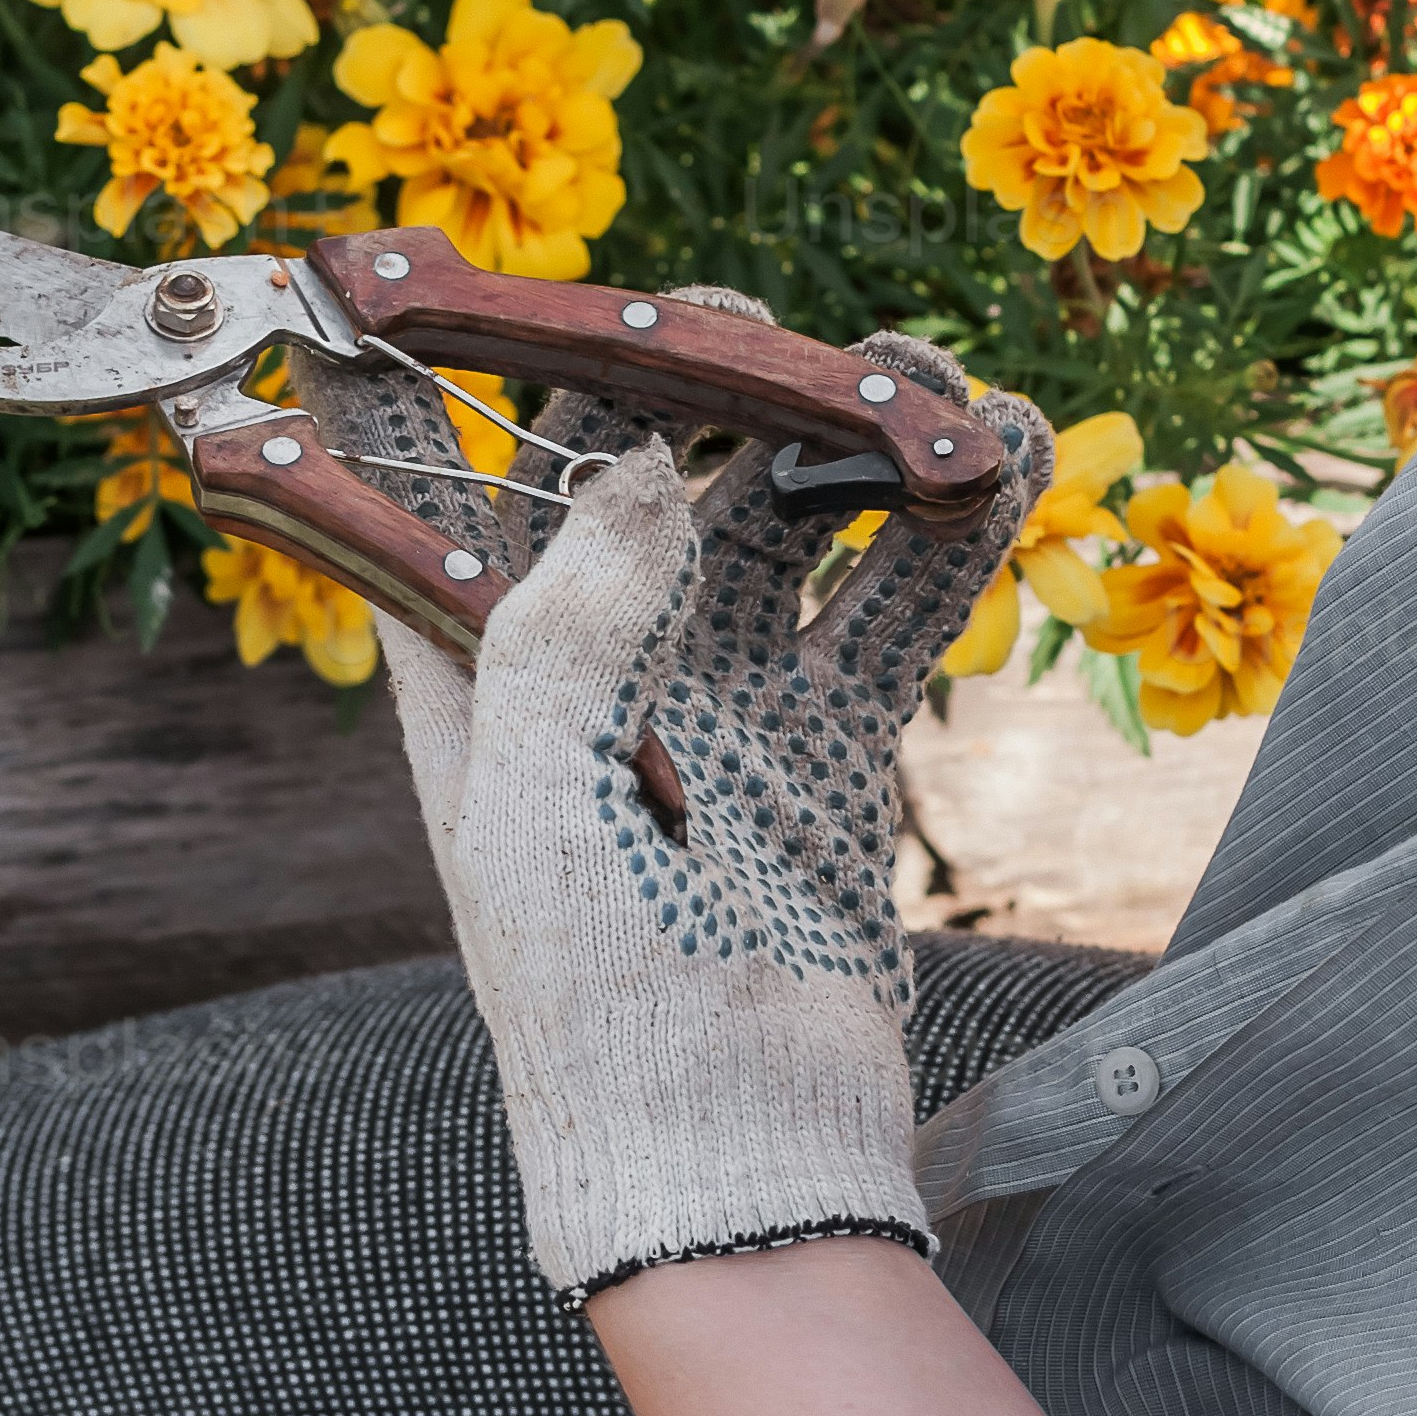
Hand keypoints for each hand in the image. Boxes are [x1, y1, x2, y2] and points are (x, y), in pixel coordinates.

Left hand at [300, 306, 1047, 1300]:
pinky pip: (892, 599)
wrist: (736, 1158)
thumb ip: (572, 620)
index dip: (411, 371)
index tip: (408, 257)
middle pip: (637, 464)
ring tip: (929, 384)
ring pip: (782, 511)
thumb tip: (635, 460)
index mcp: (474, 676)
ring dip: (850, 435)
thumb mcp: (538, 804)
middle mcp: (591, 664)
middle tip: (769, 329)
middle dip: (700, 379)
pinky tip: (1008, 456)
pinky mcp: (828, 741)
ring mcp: (717, 695)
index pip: (423, 486)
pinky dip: (949, 525)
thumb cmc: (594, 1000)